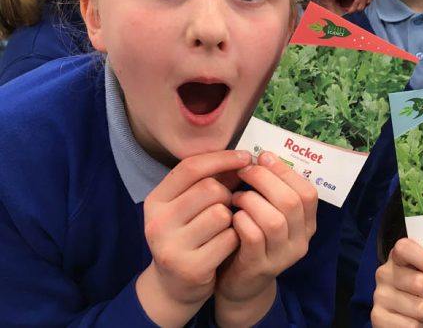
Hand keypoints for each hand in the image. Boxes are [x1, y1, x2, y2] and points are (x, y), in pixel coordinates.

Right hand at [136, 150, 249, 325]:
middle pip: (210, 189)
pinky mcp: (191, 268)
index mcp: (155, 201)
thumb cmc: (189, 236)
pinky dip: (234, 239)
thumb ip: (211, 181)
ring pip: (222, 213)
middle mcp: (158, 222)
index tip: (245, 156)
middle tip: (225, 208)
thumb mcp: (188, 206)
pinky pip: (230, 238)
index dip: (221, 158)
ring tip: (221, 229)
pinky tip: (224, 246)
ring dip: (231, 219)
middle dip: (227, 195)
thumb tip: (243, 158)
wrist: (174, 286)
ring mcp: (172, 247)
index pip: (190, 167)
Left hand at [214, 152, 317, 326]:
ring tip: (236, 196)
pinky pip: (252, 237)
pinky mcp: (259, 267)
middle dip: (265, 180)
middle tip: (244, 171)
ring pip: (273, 220)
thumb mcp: (269, 213)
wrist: (240, 285)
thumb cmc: (251, 238)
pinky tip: (231, 216)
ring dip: (250, 200)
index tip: (263, 157)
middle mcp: (301, 241)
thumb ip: (272, 190)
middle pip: (291, 202)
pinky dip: (240, 220)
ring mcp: (281, 257)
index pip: (308, 192)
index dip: (285, 171)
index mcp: (307, 224)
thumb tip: (262, 155)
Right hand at [371, 238, 422, 327]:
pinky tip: (412, 322)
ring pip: (419, 308)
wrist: (415, 321)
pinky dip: (420, 327)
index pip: (404, 247)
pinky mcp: (377, 317)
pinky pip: (411, 325)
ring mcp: (379, 295)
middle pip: (420, 283)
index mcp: (397, 258)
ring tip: (422, 312)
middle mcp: (384, 273)